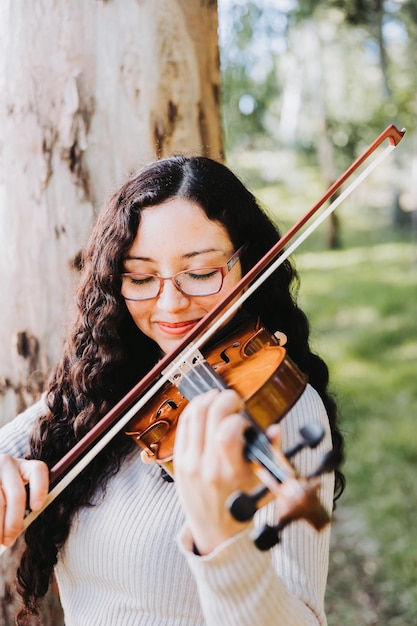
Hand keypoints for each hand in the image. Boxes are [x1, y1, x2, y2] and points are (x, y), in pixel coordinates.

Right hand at [0, 455, 48, 546]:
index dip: (40, 489)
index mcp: (22, 466)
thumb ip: (19, 503)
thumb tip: (19, 528)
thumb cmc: (2, 491)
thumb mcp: (12, 489)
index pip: (38, 470)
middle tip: (9, 540)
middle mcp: (6, 463)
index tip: (36, 508)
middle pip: (17, 495)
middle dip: (13, 522)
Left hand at [173, 389, 259, 554]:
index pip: (228, 431)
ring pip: (193, 415)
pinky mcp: (179, 462)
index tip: (245, 421)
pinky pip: (183, 426)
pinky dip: (193, 411)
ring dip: (207, 399)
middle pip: (209, 414)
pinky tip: (205, 408)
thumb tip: (274, 429)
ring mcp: (189, 463)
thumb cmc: (241, 508)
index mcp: (230, 472)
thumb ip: (269, 453)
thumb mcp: (262, 483)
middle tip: (235, 401)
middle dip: (225, 399)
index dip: (238, 417)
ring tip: (219, 399)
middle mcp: (206, 466)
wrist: (216, 533)